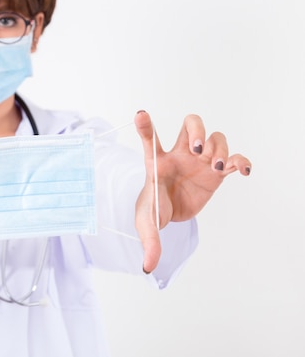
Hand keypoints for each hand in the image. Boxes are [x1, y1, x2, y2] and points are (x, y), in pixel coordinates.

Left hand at [134, 111, 250, 273]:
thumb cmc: (154, 208)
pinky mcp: (217, 172)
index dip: (145, 126)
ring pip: (216, 138)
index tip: (140, 114)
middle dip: (197, 130)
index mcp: (158, 162)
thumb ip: (149, 242)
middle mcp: (181, 155)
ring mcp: (200, 161)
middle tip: (196, 149)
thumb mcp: (148, 225)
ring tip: (215, 167)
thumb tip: (147, 267)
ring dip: (219, 148)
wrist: (172, 213)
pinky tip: (243, 171)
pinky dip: (241, 160)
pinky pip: (234, 158)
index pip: (150, 139)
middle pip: (191, 124)